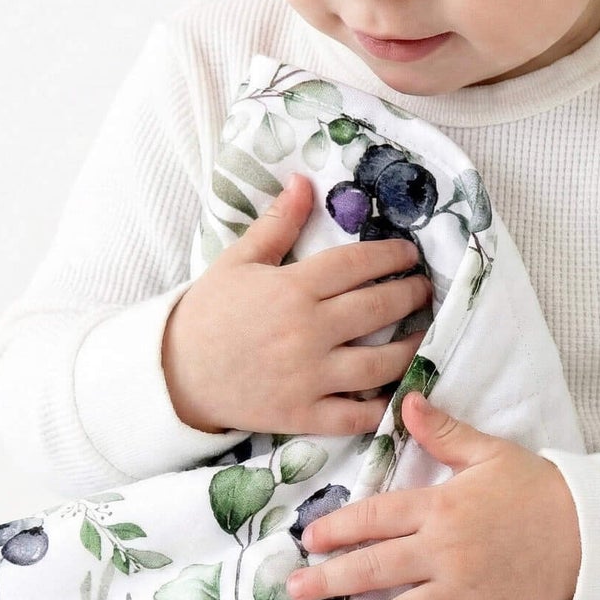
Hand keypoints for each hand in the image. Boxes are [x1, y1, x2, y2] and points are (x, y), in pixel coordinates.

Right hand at [162, 174, 433, 436]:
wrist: (175, 373)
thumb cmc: (208, 313)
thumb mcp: (238, 261)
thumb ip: (277, 224)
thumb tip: (304, 182)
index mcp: (293, 288)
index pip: (358, 265)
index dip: (391, 256)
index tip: (409, 254)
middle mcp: (308, 331)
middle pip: (378, 309)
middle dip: (411, 296)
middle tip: (424, 290)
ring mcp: (309, 377)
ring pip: (380, 365)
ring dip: (411, 349)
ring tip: (423, 336)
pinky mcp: (304, 414)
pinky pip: (356, 417)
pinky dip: (383, 409)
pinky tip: (400, 392)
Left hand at [285, 390, 581, 599]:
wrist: (593, 529)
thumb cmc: (538, 489)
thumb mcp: (489, 452)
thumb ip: (443, 432)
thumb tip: (408, 401)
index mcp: (442, 508)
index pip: (376, 518)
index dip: (338, 529)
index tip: (308, 540)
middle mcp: (447, 553)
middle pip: (376, 569)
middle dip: (330, 581)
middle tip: (294, 592)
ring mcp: (467, 594)